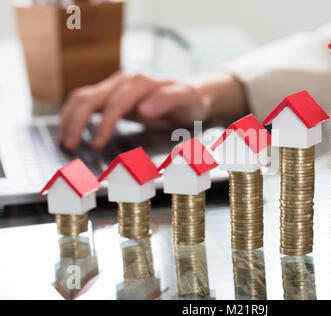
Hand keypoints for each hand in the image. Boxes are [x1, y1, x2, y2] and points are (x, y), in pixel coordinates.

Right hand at [58, 72, 210, 150]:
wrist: (191, 94)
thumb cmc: (188, 99)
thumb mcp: (185, 98)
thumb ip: (166, 101)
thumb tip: (142, 109)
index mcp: (141, 82)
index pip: (115, 103)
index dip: (104, 124)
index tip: (96, 144)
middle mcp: (124, 81)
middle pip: (90, 97)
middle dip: (76, 121)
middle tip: (68, 145)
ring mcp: (116, 87)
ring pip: (83, 97)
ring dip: (70, 118)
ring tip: (64, 140)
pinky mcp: (112, 96)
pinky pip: (87, 102)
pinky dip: (75, 116)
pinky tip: (70, 130)